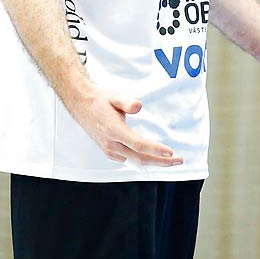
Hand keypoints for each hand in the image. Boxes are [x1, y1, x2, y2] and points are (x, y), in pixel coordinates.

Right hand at [65, 90, 183, 166]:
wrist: (81, 105)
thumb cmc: (99, 100)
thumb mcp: (114, 96)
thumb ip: (126, 102)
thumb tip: (138, 106)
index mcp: (114, 130)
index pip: (138, 144)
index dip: (155, 150)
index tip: (170, 152)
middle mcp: (112, 143)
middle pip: (140, 158)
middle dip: (161, 161)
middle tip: (178, 160)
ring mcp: (110, 150)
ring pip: (135, 161)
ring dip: (154, 163)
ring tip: (170, 162)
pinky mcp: (109, 151)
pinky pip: (128, 160)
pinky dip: (142, 161)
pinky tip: (151, 158)